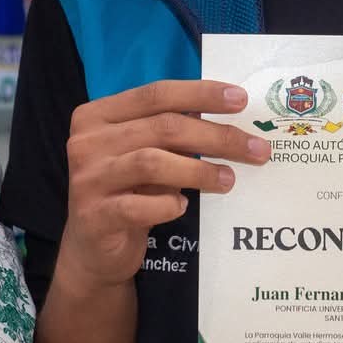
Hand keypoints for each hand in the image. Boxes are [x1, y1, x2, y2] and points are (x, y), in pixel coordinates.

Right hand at [58, 81, 269, 290]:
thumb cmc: (126, 192)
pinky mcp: (94, 216)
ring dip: (199, 170)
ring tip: (229, 179)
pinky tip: (183, 207)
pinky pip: (140, 207)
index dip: (200, 94)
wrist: (92, 248)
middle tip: (255, 149)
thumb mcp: (144, 154)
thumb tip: (230, 121)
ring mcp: (86, 179)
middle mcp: (87, 142)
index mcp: (98, 115)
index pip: (156, 94)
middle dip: (216, 136)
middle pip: (162, 127)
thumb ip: (170, 135)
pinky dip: (168, 204)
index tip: (240, 100)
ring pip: (152, 162)